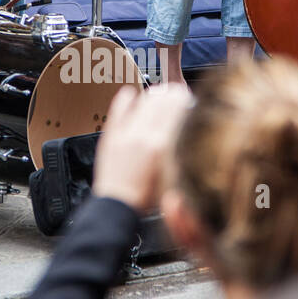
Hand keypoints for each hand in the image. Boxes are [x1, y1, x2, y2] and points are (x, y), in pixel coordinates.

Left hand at [92, 84, 193, 212]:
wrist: (119, 206)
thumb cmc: (147, 196)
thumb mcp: (172, 172)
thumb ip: (179, 148)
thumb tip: (185, 128)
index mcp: (163, 145)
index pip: (176, 108)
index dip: (183, 98)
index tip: (186, 97)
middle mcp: (145, 136)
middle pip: (161, 101)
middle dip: (170, 94)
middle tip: (174, 93)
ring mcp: (126, 134)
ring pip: (142, 102)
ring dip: (152, 94)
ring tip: (157, 93)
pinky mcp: (111, 137)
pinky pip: (118, 109)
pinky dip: (125, 99)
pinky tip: (129, 93)